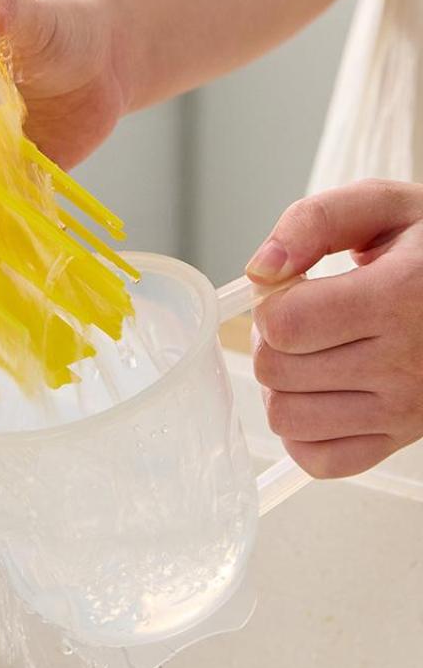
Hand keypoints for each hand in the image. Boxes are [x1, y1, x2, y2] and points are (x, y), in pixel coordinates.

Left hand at [246, 180, 422, 477]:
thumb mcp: (382, 208)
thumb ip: (314, 221)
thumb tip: (261, 269)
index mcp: (400, 298)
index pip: (282, 324)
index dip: (270, 301)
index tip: (293, 286)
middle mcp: (406, 364)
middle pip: (274, 370)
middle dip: (269, 339)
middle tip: (301, 318)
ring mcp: (404, 412)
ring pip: (285, 417)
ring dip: (280, 384)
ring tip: (310, 353)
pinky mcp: (399, 440)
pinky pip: (317, 459)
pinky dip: (303, 430)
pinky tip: (320, 392)